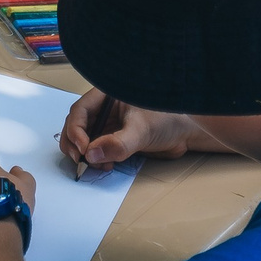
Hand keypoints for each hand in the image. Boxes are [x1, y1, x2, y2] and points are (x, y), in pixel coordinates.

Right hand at [59, 90, 196, 174]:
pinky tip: (107, 164)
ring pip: (84, 140)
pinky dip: (96, 160)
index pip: (80, 111)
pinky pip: (96, 151)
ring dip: (86, 155)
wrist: (185, 133)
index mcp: (106, 95)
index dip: (76, 130)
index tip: (83, 148)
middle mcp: (104, 109)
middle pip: (76, 125)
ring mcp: (108, 125)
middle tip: (80, 159)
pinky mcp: (114, 140)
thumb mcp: (142, 129)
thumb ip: (118, 143)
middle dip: (75, 144)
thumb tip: (93, 153)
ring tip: (99, 164)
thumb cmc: (169, 118)